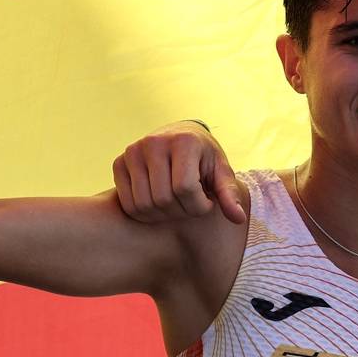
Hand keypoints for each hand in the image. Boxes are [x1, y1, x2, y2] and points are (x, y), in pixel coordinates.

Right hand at [111, 120, 244, 223]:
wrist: (179, 137)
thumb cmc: (204, 158)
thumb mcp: (221, 172)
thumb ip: (228, 194)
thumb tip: (238, 218)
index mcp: (183, 142)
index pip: (185, 188)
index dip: (198, 205)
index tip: (207, 202)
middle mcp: (154, 142)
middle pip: (163, 199)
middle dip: (182, 212)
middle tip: (191, 206)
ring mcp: (133, 152)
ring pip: (144, 204)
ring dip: (163, 216)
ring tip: (178, 205)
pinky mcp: (119, 163)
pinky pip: (128, 203)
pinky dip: (145, 213)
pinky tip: (161, 205)